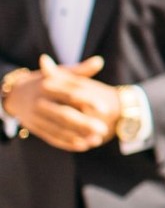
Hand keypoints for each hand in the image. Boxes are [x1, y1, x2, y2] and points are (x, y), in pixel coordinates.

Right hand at [3, 55, 117, 149]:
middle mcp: (39, 101)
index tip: (106, 109)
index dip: (89, 100)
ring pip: (58, 128)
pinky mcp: (34, 128)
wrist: (16, 94)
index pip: (70, 93)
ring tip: (96, 140)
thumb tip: (99, 61)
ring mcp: (35, 116)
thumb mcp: (59, 73)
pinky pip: (51, 137)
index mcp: (47, 85)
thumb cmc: (45, 82)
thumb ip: (80, 71)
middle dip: (84, 123)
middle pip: (64, 114)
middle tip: (104, 129)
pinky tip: (83, 145)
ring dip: (78, 136)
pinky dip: (67, 143)